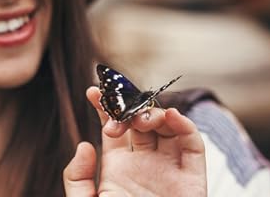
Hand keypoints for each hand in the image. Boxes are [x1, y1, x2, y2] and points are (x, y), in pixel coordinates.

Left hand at [63, 86, 206, 195]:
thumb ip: (77, 179)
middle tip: (120, 106)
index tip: (92, 90)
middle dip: (130, 107)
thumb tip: (85, 144)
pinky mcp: (192, 180)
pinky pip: (193, 146)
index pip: (112, 128)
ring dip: (156, 113)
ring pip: (167, 128)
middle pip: (140, 122)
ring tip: (142, 116)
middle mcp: (144, 164)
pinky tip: (170, 116)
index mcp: (117, 169)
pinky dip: (186, 126)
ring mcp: (168, 169)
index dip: (105, 107)